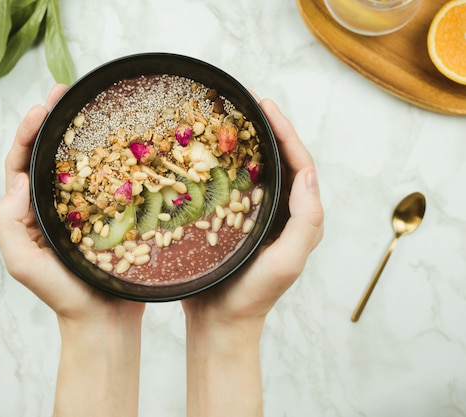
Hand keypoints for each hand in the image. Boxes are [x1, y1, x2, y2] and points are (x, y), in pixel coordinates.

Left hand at [0, 84, 143, 416]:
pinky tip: (121, 140)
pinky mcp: (109, 214)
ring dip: (80, 133)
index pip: (21, 162)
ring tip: (89, 105)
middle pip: (48, 154)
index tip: (43, 106)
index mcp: (28, 211)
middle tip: (65, 90)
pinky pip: (106, 180)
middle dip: (52, 120)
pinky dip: (109, 158)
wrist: (104, 320)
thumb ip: (9, 224)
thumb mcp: (23, 263)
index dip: (28, 131)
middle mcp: (51, 205)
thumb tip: (17, 182)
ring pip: (77, 163)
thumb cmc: (63, 296)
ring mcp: (81, 208)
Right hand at [182, 97, 323, 322]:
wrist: (219, 323)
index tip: (266, 106)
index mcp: (298, 218)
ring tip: (229, 120)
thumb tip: (311, 174)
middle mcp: (279, 213)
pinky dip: (222, 166)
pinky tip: (205, 154)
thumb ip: (306, 221)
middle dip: (268, 130)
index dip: (286, 133)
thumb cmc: (254, 296)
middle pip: (278, 161)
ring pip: (254, 171)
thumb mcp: (287, 261)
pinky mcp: (229, 222)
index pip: (299, 165)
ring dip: (246, 143)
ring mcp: (253, 217)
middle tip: (249, 103)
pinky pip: (229, 187)